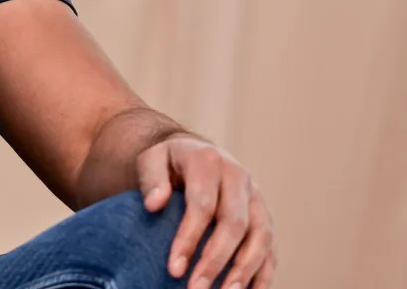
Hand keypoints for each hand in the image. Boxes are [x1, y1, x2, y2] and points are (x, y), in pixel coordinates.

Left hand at [138, 133, 275, 288]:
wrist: (195, 152)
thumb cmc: (169, 161)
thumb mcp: (152, 159)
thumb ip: (152, 179)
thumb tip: (153, 204)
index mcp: (209, 161)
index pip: (202, 204)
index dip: (189, 238)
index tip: (174, 269)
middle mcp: (239, 178)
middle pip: (235, 224)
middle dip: (216, 261)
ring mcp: (256, 198)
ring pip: (261, 237)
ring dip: (244, 271)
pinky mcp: (265, 217)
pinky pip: (271, 247)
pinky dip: (264, 272)